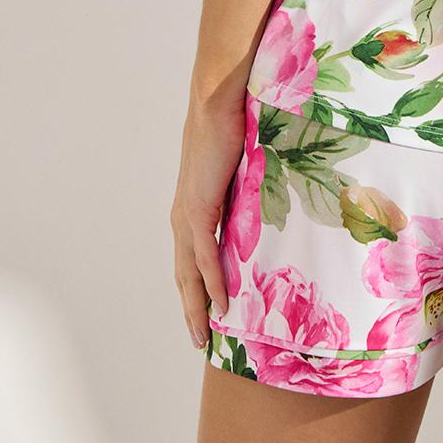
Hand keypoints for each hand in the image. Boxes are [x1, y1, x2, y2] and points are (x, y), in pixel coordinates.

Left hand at [170, 95, 245, 349]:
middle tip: (201, 341)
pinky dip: (213, 281)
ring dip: (197, 306)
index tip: (205, 315)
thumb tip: (260, 207)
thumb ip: (241, 193)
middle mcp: (183, 216)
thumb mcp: (237, 171)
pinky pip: (206, 254)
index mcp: (190, 207)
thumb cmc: (231, 126)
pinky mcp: (198, 207)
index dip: (195, 289)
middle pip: (184, 275)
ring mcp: (188, 213)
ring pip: (189, 272)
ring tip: (207, 335)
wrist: (217, 101)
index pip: (190, 259)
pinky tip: (221, 303)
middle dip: (191, 310)